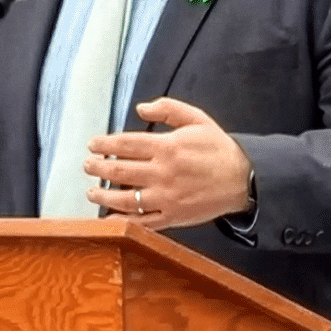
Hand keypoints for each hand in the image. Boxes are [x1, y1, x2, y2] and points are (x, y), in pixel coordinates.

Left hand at [84, 97, 251, 229]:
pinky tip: (108, 218)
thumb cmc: (218, 148)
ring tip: (91, 192)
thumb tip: (140, 108)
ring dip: (103, 196)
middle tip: (87, 166)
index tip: (93, 145)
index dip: (105, 144)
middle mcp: (163, 174)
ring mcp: (166, 198)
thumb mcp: (197, 119)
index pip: (126, 144)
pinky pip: (142, 222)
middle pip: (120, 172)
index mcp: (168, 148)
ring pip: (126, 199)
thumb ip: (168, 109)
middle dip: (98, 168)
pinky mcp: (172, 217)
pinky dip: (122, 222)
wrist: (243, 179)